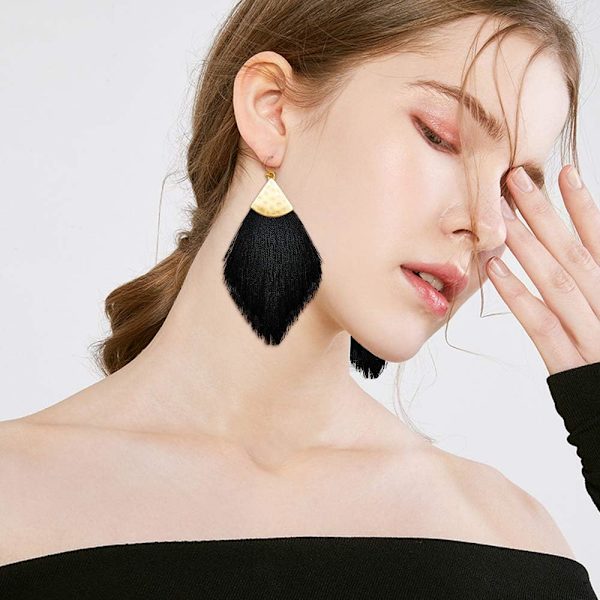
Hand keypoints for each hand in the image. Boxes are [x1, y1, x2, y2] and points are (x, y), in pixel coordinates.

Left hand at [486, 164, 599, 375]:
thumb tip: (587, 250)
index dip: (584, 208)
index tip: (565, 174)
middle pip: (574, 254)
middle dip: (546, 215)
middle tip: (516, 180)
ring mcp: (591, 337)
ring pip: (557, 281)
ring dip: (527, 245)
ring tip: (503, 214)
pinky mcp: (569, 365)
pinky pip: (541, 325)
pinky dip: (518, 295)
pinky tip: (495, 269)